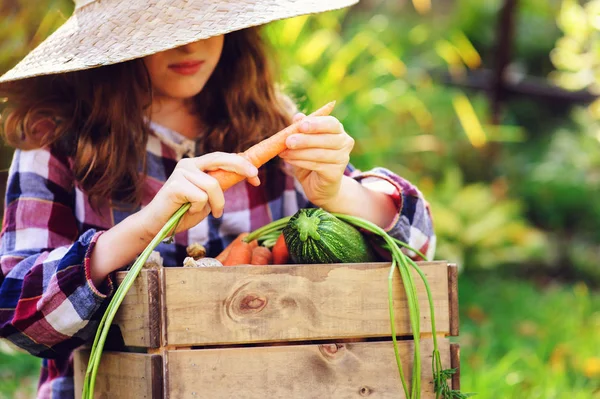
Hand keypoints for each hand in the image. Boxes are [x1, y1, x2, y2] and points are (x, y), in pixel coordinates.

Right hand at [139, 152, 259, 235]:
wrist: (158, 225)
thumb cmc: (184, 212)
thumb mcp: (209, 198)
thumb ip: (221, 186)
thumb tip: (246, 174)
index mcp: (198, 165)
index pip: (223, 159)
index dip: (241, 164)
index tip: (256, 177)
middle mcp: (189, 164)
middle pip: (220, 159)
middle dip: (241, 166)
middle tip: (255, 176)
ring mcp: (181, 172)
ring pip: (213, 185)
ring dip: (216, 204)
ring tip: (205, 212)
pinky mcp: (175, 185)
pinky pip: (201, 197)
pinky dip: (199, 208)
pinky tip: (187, 211)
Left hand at [279, 113, 354, 206]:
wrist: (319, 185)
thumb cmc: (311, 159)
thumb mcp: (304, 142)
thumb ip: (301, 129)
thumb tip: (297, 116)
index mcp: (338, 131)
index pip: (332, 123)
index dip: (317, 124)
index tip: (301, 125)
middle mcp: (345, 143)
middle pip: (326, 139)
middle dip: (305, 139)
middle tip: (288, 141)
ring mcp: (343, 159)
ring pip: (319, 153)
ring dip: (299, 152)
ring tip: (283, 152)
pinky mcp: (336, 173)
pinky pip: (317, 165)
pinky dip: (300, 162)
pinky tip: (289, 160)